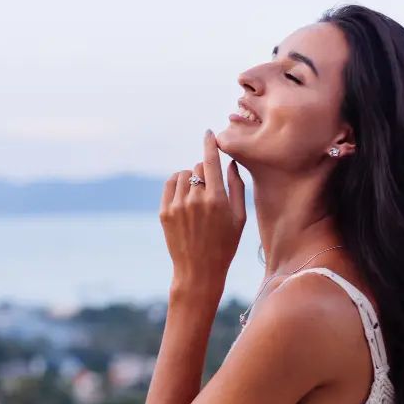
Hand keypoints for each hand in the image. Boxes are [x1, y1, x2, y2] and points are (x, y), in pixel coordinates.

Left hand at [161, 130, 246, 296]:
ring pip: (183, 175)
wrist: (199, 271)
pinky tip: (185, 195)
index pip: (210, 161)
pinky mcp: (165, 212)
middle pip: (198, 168)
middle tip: (210, 191)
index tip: (208, 133)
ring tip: (197, 196)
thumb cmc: (225, 245)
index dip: (209, 144)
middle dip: (205, 173)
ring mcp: (177, 206)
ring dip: (190, 179)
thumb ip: (237, 187)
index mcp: (217, 200)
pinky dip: (177, 184)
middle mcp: (195, 200)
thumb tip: (230, 163)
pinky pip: (170, 184)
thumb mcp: (239, 218)